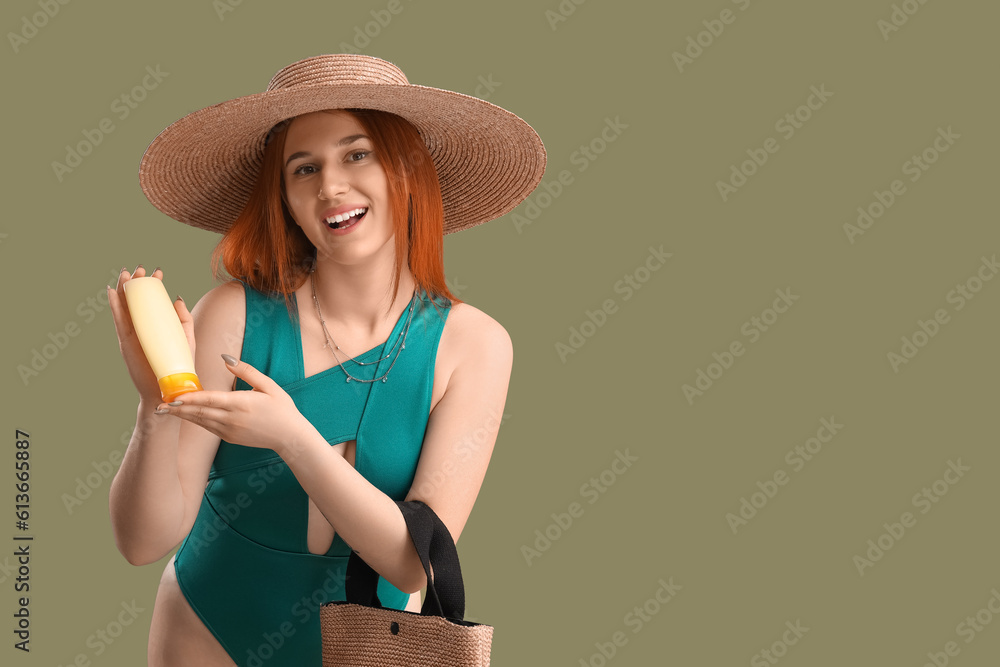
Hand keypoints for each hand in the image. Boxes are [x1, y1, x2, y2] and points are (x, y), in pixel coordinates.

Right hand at [108, 266, 195, 405]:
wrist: (169, 388)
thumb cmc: (179, 365)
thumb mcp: (186, 337)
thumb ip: (183, 319)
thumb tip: (177, 298)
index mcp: (157, 325)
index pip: (153, 301)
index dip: (154, 286)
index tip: (158, 273)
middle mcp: (143, 328)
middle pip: (136, 301)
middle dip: (136, 283)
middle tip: (140, 268)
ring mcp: (133, 334)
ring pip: (125, 308)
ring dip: (123, 290)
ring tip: (124, 274)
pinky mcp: (126, 342)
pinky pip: (118, 321)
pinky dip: (114, 307)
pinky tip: (111, 293)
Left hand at [152, 355, 315, 456]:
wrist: (290, 437)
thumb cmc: (282, 409)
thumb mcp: (269, 386)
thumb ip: (246, 371)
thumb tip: (225, 358)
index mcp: (241, 404)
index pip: (210, 400)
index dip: (190, 398)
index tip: (173, 396)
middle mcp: (232, 419)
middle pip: (199, 412)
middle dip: (178, 408)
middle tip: (158, 405)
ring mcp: (229, 431)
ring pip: (200, 422)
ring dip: (183, 415)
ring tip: (165, 410)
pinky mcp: (229, 438)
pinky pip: (208, 428)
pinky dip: (195, 421)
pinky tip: (185, 416)